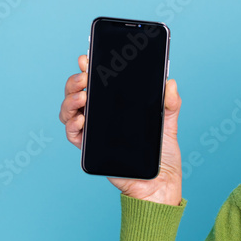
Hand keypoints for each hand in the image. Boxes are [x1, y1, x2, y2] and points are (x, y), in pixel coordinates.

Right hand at [58, 54, 183, 205]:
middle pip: (77, 93)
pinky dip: (72, 124)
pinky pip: (74, 135)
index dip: (87, 69)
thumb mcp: (168, 124)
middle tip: (84, 76)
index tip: (86, 57)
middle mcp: (101, 117)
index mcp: (116, 107)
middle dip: (75, 81)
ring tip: (83, 96)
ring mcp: (94, 132)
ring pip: (69, 111)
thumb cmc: (163, 155)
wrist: (160, 183)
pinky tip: (80, 118)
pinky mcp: (91, 149)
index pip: (97, 84)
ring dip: (70, 100)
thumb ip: (170, 103)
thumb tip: (171, 82)